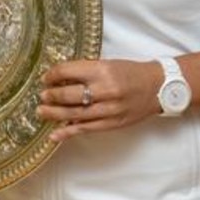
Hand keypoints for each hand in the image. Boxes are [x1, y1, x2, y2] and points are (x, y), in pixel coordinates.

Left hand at [36, 59, 163, 141]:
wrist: (157, 87)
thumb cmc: (131, 73)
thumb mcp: (107, 64)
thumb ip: (85, 71)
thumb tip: (60, 80)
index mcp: (102, 70)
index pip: (67, 71)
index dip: (52, 75)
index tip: (46, 78)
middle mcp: (104, 90)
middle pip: (68, 95)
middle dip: (51, 96)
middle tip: (42, 95)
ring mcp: (108, 109)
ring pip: (74, 113)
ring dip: (54, 114)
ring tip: (41, 111)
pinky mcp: (112, 123)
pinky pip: (86, 129)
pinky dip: (68, 132)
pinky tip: (54, 135)